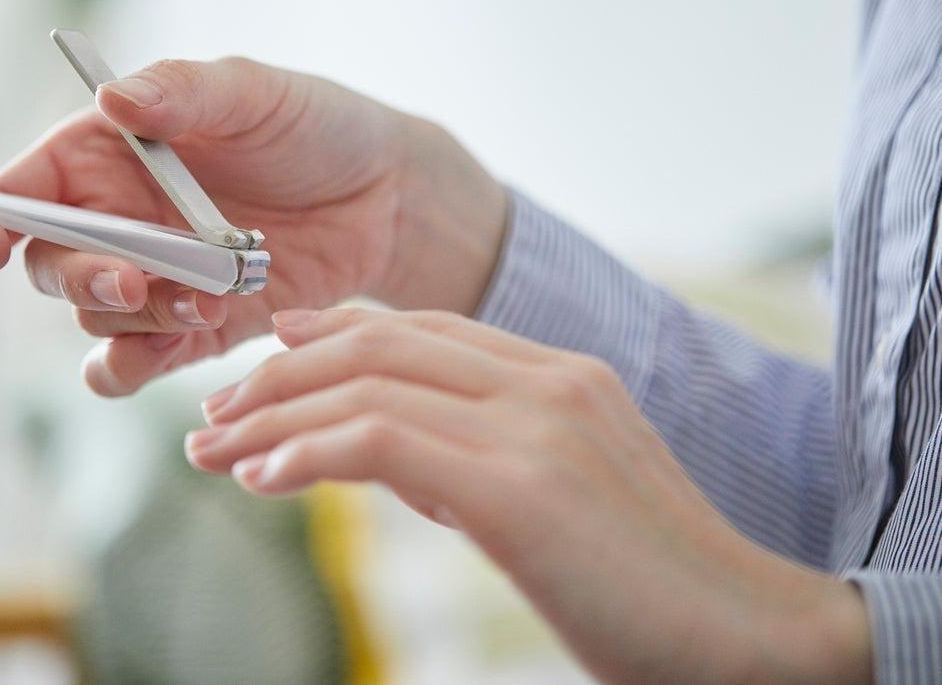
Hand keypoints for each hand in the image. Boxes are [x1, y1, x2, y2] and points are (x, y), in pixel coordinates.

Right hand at [0, 59, 505, 394]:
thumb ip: (184, 91)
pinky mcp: (192, 330)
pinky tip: (195, 332)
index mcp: (101, 154)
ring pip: (95, 322)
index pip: (14, 192)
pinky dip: (147, 361)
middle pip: (48, 267)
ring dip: (133, 320)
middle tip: (134, 279)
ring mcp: (152, 280)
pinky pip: (138, 362)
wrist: (385, 195)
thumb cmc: (314, 124)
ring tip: (201, 301)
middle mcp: (114, 221)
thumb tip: (114, 96)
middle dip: (80, 278)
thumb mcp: (253, 90)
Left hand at [185, 308, 872, 683]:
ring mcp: (536, 423)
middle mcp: (546, 379)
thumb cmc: (645, 582)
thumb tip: (379, 449)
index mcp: (559, 373)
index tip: (268, 357)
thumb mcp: (554, 494)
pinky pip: (382, 442)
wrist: (746, 637)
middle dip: (281, 373)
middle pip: (379, 341)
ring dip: (275, 417)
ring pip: (368, 384)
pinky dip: (309, 453)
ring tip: (217, 452)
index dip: (330, 334)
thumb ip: (471, 455)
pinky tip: (265, 480)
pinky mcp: (519, 485)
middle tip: (217, 414)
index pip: (419, 327)